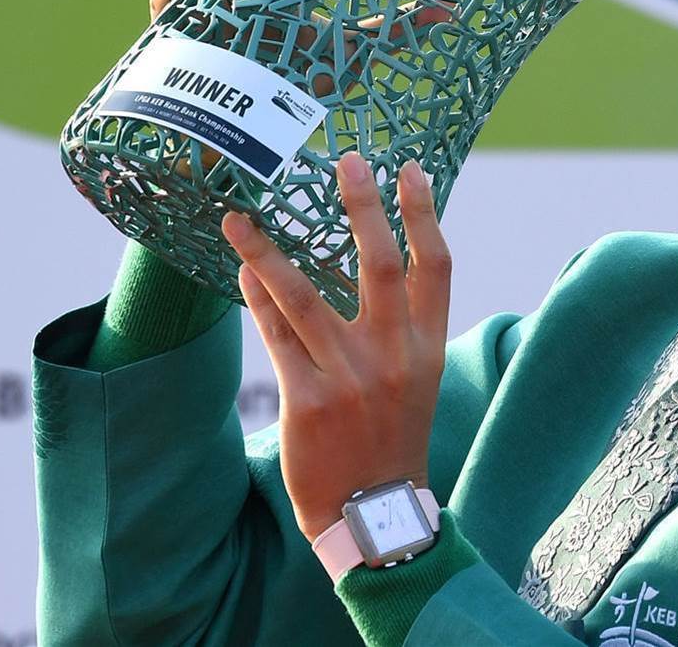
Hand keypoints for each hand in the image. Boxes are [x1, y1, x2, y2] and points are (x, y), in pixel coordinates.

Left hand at [221, 151, 450, 542]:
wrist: (374, 515)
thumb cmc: (392, 440)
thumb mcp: (417, 382)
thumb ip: (404, 329)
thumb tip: (383, 264)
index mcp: (427, 348)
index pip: (437, 267)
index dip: (424, 214)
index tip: (410, 170)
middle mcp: (394, 356)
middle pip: (381, 265)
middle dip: (364, 208)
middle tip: (347, 161)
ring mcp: (350, 377)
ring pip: (307, 296)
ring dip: (270, 251)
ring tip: (240, 217)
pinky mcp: (308, 400)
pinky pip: (277, 336)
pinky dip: (258, 298)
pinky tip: (242, 269)